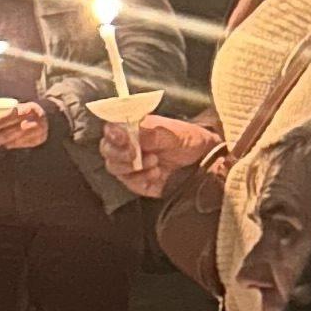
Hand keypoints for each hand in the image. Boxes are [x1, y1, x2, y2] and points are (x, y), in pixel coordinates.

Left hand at [0, 101, 48, 151]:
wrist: (47, 116)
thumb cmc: (26, 111)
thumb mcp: (18, 107)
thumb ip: (6, 111)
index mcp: (29, 108)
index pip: (11, 117)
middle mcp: (37, 119)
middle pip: (14, 130)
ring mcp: (40, 130)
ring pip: (19, 138)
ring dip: (5, 142)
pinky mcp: (41, 139)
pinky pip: (24, 144)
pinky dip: (14, 145)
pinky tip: (6, 145)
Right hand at [97, 105, 215, 196]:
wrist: (204, 160)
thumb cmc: (187, 139)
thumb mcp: (172, 132)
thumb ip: (150, 133)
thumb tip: (130, 134)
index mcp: (133, 127)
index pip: (111, 128)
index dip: (112, 133)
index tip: (122, 137)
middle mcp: (127, 145)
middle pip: (107, 149)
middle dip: (119, 153)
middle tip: (134, 153)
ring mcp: (130, 164)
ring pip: (114, 167)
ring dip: (132, 166)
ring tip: (154, 162)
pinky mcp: (137, 182)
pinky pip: (129, 183)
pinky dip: (141, 179)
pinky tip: (157, 173)